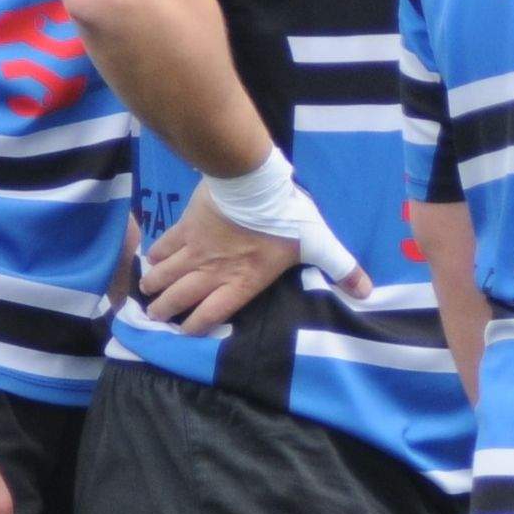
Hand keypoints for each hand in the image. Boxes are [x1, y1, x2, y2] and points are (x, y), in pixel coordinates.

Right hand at [137, 187, 363, 330]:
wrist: (251, 181)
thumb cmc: (285, 216)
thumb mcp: (318, 243)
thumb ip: (340, 267)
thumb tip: (367, 292)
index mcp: (243, 281)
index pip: (213, 313)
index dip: (196, 326)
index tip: (184, 332)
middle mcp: (214, 271)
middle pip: (182, 297)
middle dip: (166, 310)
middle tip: (154, 316)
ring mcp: (197, 249)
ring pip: (167, 273)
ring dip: (155, 285)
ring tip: (146, 294)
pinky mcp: (186, 226)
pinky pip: (165, 245)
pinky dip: (155, 254)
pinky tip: (150, 260)